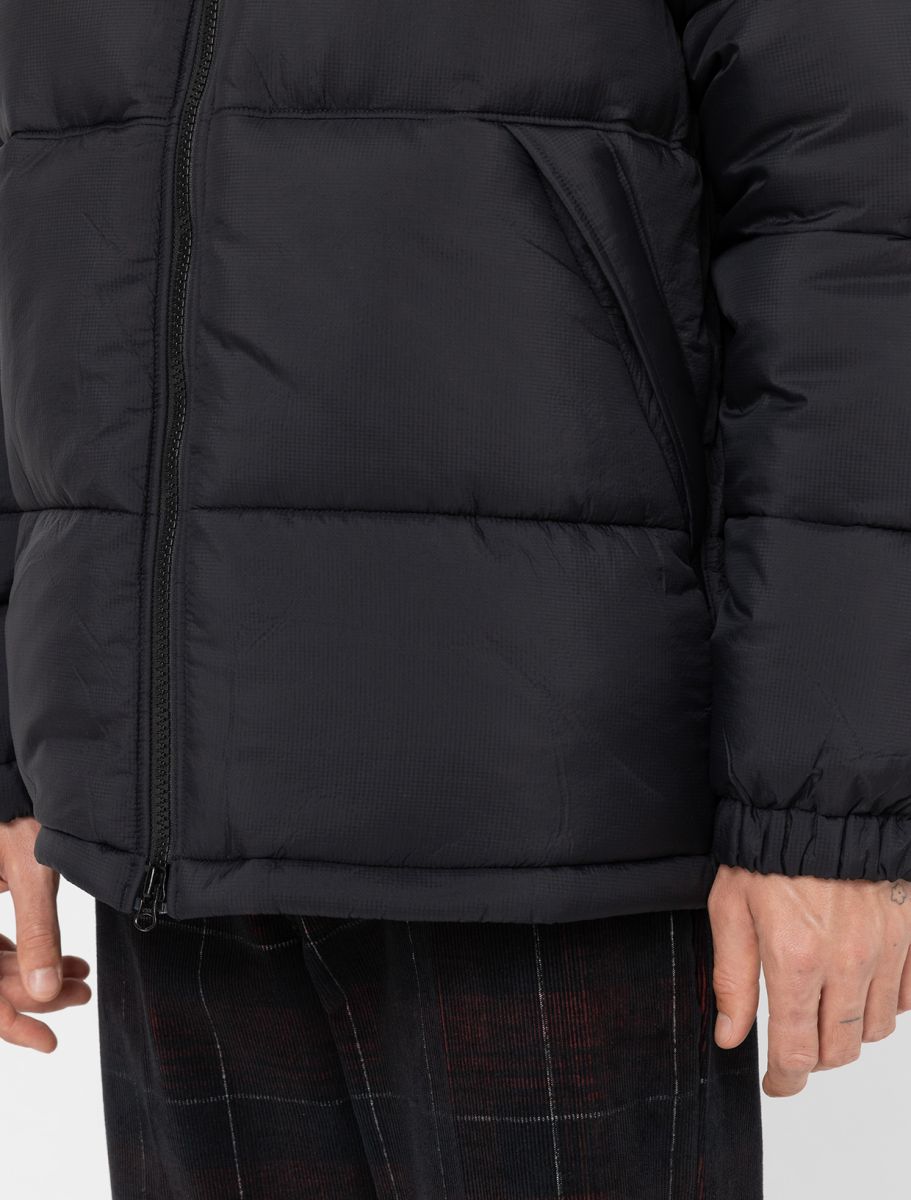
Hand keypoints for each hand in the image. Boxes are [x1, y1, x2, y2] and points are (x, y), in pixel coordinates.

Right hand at [0, 816, 91, 1051]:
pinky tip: (67, 962)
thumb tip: (46, 994)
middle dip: (35, 994)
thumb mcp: (31, 868)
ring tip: (81, 979)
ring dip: (37, 975)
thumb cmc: (17, 810)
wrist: (11, 774)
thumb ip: (38, 930)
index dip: (9, 1022)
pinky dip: (31, 955)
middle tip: (82, 994)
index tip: (47, 1041)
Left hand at [707, 864, 910, 1096]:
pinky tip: (856, 987)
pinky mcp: (909, 937)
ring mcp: (885, 951)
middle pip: (840, 1050)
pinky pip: (905, 999)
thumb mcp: (730, 909)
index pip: (797, 1052)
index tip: (775, 1083)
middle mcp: (846, 963)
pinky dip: (882, 1005)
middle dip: (814, 1059)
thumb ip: (732, 978)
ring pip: (875, 1030)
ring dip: (848, 1033)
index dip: (784, 1080)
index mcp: (795, 959)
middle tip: (794, 1045)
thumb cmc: (769, 850)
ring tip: (822, 1010)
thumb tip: (731, 1036)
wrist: (821, 804)